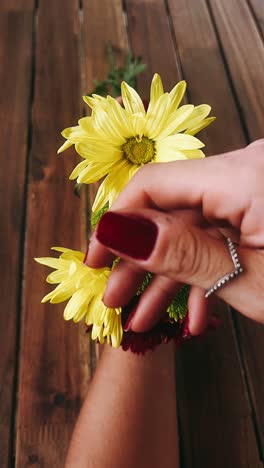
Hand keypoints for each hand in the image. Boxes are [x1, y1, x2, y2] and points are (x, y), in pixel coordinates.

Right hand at [86, 140, 263, 333]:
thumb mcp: (251, 282)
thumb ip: (182, 253)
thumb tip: (116, 231)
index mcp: (245, 176)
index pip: (154, 183)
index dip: (116, 222)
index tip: (94, 261)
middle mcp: (247, 169)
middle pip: (171, 209)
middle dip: (141, 260)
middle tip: (114, 298)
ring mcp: (254, 188)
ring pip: (193, 227)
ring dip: (170, 275)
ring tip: (145, 318)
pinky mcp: (260, 207)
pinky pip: (220, 233)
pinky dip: (205, 270)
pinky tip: (194, 314)